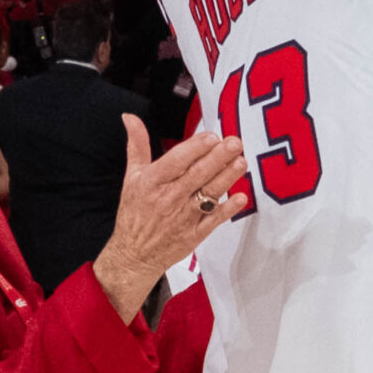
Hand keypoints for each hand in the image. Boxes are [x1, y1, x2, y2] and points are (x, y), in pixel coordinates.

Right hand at [88, 117, 245, 318]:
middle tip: (234, 143)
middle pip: (197, 174)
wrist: (133, 254)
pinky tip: (241, 197)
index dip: (196, 148)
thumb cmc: (135, 213)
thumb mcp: (131, 176)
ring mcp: (183, 217)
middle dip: (218, 157)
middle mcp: (168, 198)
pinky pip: (213, 219)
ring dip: (226, 178)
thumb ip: (137, 145)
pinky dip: (227, 209)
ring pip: (208, 194)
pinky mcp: (194, 234)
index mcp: (152, 182)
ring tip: (241, 162)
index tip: (212, 136)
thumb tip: (130, 118)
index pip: (176, 161)